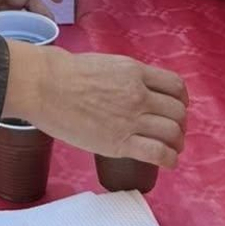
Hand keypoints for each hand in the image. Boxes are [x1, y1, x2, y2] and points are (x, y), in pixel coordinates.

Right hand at [6, 45, 188, 168]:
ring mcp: (132, 119)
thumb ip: (125, 76)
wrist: (44, 86)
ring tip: (172, 148)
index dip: (180, 100)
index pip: (175, 86)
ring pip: (173, 132)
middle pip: (178, 111)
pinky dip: (169, 159)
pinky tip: (168, 161)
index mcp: (135, 72)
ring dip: (177, 142)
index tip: (175, 108)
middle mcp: (139, 95)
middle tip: (172, 131)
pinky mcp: (121, 143)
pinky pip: (159, 153)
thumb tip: (130, 87)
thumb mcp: (105, 63)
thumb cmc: (64, 73)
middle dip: (180, 123)